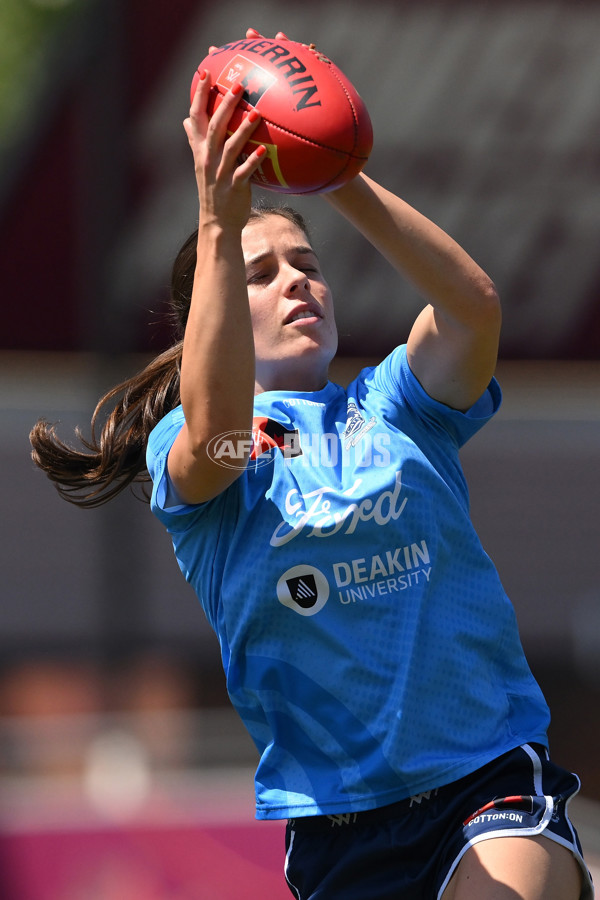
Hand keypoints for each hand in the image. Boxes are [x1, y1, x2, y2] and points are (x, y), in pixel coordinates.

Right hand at [183, 70, 264, 230]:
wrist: (217, 223)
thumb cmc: (213, 190)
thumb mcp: (200, 164)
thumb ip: (194, 140)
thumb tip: (186, 119)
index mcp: (199, 150)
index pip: (195, 116)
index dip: (200, 94)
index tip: (205, 71)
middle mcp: (207, 159)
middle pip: (214, 126)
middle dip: (225, 104)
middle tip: (239, 84)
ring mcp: (220, 173)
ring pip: (230, 147)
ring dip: (243, 130)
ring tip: (256, 113)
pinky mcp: (234, 187)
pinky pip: (244, 172)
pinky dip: (253, 161)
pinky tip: (264, 151)